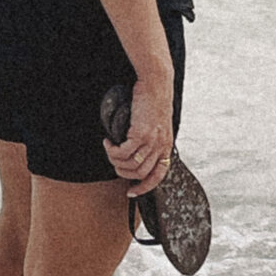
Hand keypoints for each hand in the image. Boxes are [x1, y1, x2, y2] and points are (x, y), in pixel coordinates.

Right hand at [103, 72, 174, 196]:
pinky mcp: (141, 133)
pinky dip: (113, 151)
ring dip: (116, 162)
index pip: (159, 176)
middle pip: (141, 174)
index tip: (132, 192)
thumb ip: (150, 138)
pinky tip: (109, 143)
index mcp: (166, 145)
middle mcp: (161, 146)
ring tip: (110, 150)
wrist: (156, 84)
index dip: (145, 187)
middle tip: (115, 164)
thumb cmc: (154, 100)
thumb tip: (135, 150)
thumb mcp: (156, 123)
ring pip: (131, 165)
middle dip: (124, 173)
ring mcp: (152, 141)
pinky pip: (123, 152)